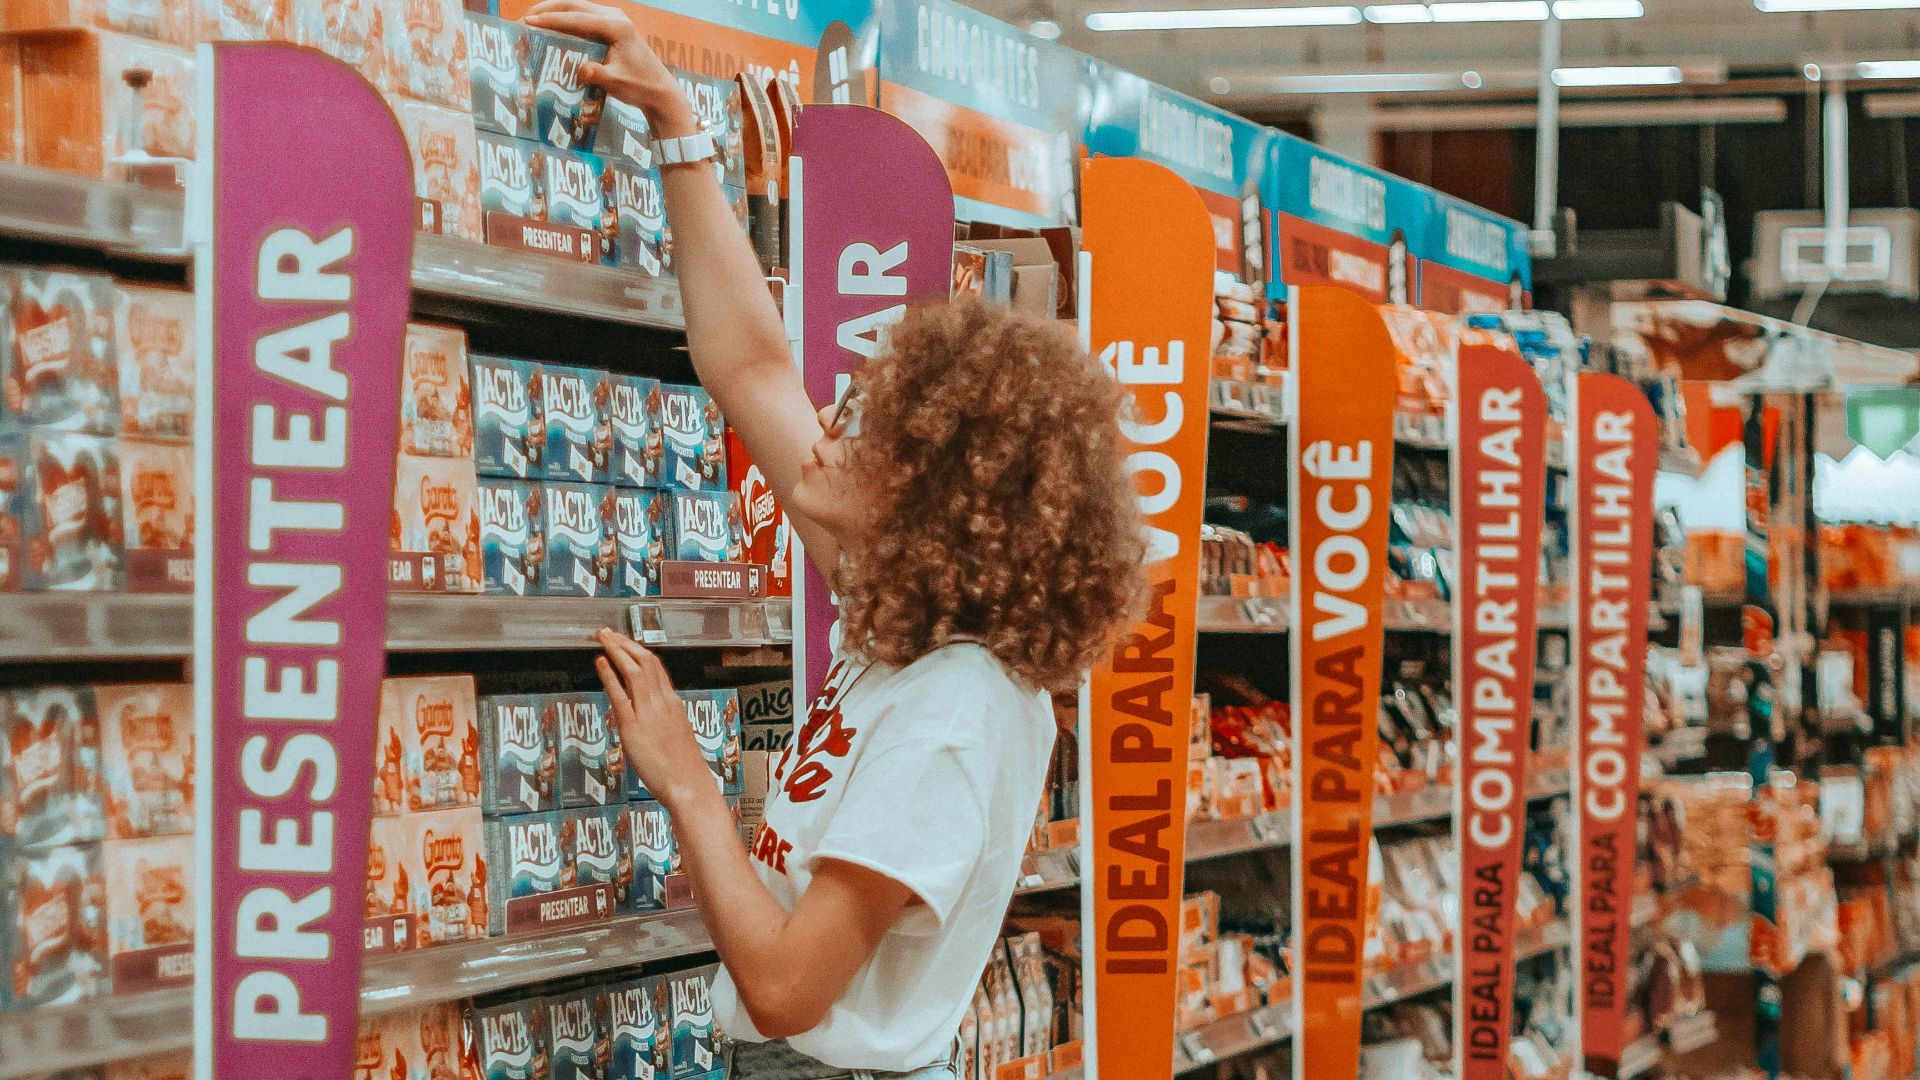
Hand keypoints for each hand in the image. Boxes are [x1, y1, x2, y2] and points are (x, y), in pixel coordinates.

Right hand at [523, 0, 692, 130]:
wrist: (659, 90)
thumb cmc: (640, 86)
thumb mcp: (616, 83)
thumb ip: (598, 75)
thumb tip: (581, 70)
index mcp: (616, 26)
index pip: (576, 19)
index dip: (551, 20)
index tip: (529, 22)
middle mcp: (615, 18)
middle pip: (574, 5)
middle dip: (548, 10)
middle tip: (525, 18)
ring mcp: (614, 20)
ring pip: (578, 9)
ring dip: (555, 12)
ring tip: (533, 20)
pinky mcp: (612, 28)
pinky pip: (584, 19)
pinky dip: (566, 21)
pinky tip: (551, 28)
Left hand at [594, 629, 711, 810]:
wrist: (688, 785)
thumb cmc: (684, 768)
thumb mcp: (676, 736)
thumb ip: (663, 721)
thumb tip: (649, 717)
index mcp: (674, 703)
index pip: (657, 667)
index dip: (639, 651)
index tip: (626, 643)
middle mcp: (663, 702)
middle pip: (646, 662)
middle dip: (626, 643)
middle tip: (609, 633)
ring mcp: (648, 713)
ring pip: (634, 670)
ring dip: (617, 650)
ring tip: (603, 639)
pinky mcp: (633, 726)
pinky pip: (620, 694)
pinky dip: (610, 675)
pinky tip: (601, 663)